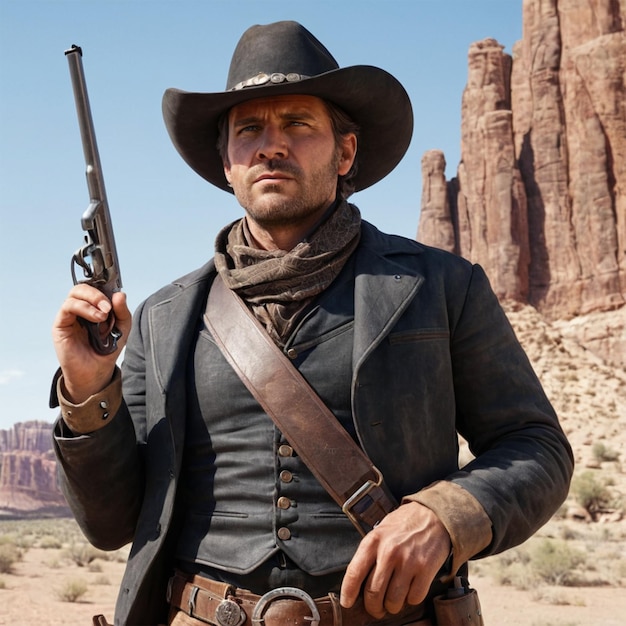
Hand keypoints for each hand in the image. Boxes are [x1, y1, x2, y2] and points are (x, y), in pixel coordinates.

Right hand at [52, 284, 131, 402]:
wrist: (95, 372)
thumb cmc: (107, 350)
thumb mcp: (122, 329)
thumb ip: (123, 312)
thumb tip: (120, 294)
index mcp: (95, 306)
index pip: (96, 287)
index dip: (105, 286)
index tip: (117, 294)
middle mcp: (81, 308)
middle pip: (84, 286)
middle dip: (98, 293)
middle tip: (109, 306)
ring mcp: (70, 315)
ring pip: (75, 293)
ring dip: (92, 299)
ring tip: (104, 314)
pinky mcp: (61, 324)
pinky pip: (68, 307)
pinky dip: (84, 308)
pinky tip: (97, 318)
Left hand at [340, 501, 450, 618]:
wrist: (433, 515)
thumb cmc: (404, 524)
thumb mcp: (381, 531)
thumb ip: (370, 552)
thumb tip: (357, 582)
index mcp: (374, 540)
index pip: (354, 573)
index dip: (348, 593)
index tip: (347, 603)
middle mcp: (389, 551)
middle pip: (373, 593)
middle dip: (373, 607)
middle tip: (376, 609)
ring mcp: (408, 561)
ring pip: (393, 601)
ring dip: (392, 607)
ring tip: (393, 601)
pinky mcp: (426, 569)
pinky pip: (414, 598)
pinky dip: (411, 600)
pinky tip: (410, 590)